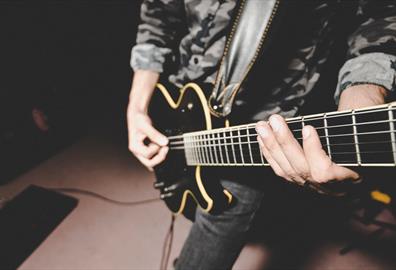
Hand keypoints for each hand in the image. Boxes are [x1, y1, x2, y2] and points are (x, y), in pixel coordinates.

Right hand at [127, 110, 168, 170]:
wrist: (138, 116)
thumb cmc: (139, 120)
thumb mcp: (146, 125)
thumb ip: (154, 134)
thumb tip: (164, 142)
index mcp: (134, 147)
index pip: (147, 154)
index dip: (156, 148)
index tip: (160, 140)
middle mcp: (137, 152)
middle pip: (149, 163)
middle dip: (160, 157)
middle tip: (166, 148)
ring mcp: (142, 152)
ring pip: (152, 162)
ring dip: (160, 156)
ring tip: (163, 146)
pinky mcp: (147, 151)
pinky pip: (154, 158)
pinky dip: (159, 155)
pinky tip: (163, 149)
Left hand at [255, 84, 386, 184]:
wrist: (353, 173)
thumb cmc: (356, 150)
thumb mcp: (358, 141)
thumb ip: (347, 131)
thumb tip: (337, 113)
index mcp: (344, 179)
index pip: (323, 171)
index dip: (313, 149)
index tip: (308, 128)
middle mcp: (324, 188)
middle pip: (299, 167)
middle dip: (284, 141)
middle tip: (275, 120)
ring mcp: (308, 186)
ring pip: (285, 169)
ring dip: (271, 145)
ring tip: (262, 126)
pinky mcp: (295, 182)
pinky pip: (279, 170)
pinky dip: (268, 153)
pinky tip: (261, 138)